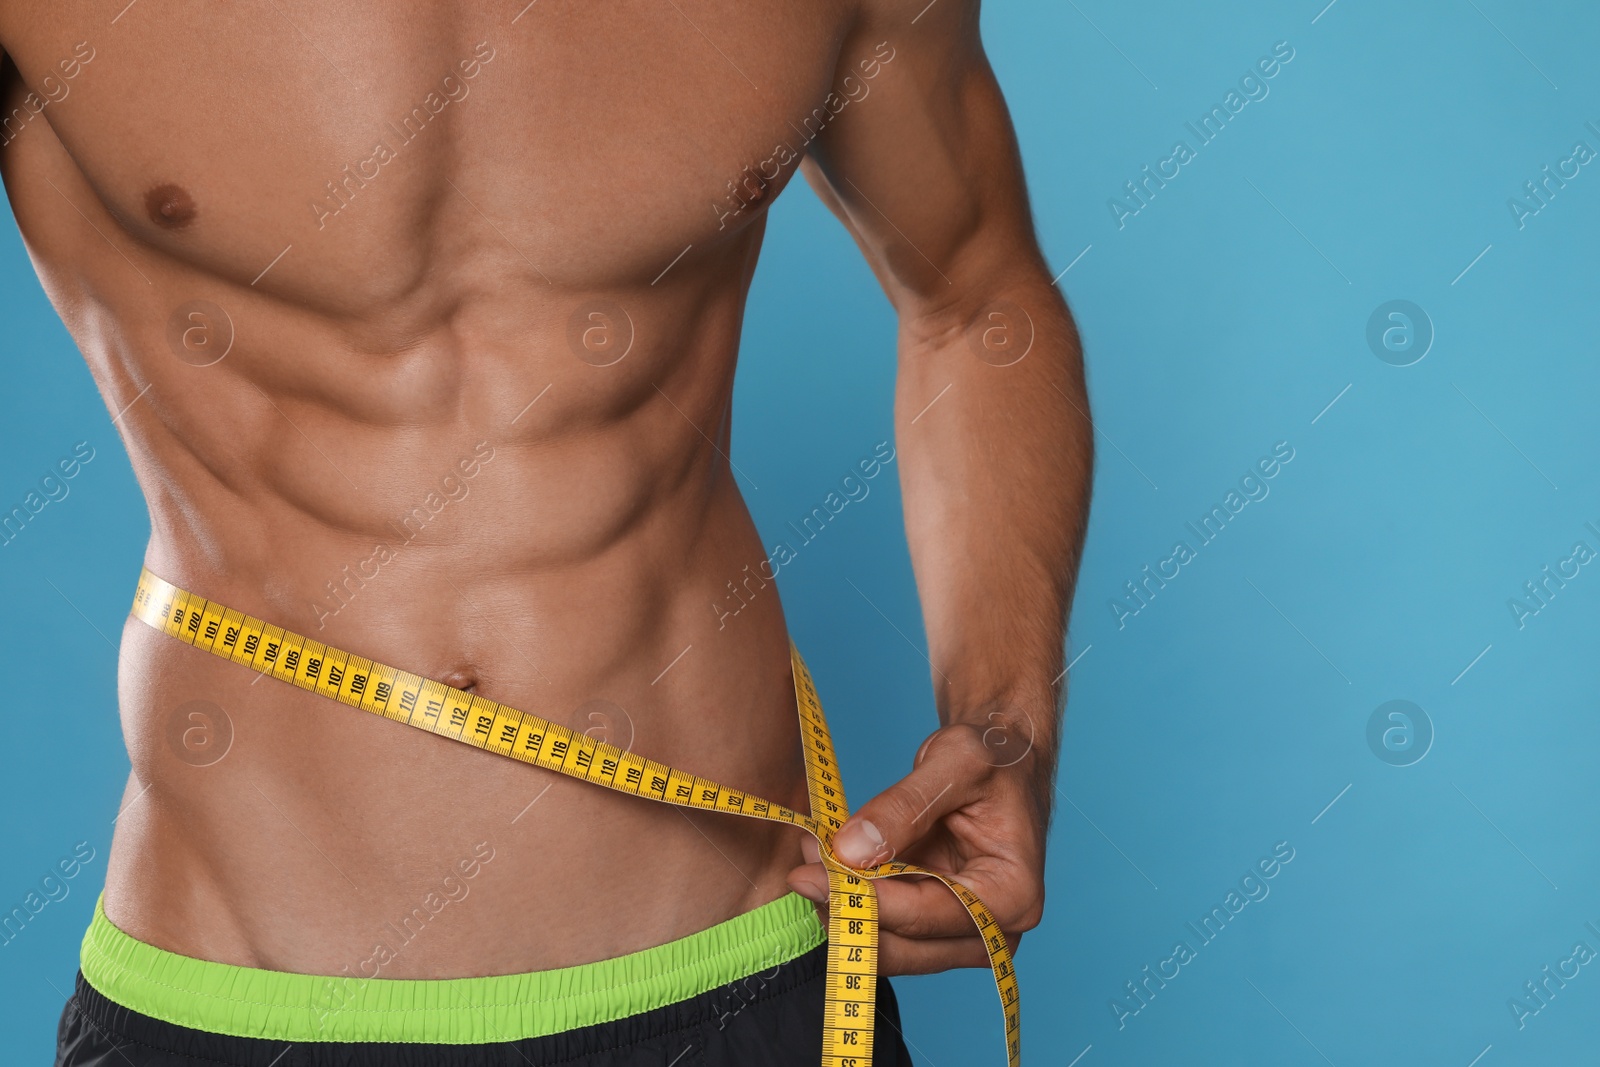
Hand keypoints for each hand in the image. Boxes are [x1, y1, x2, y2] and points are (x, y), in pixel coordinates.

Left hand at [785, 718, 1048, 975]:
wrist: (999, 760)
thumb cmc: (991, 755)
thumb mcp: (956, 761)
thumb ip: (904, 805)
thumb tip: (850, 851)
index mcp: (1013, 895)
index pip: (928, 915)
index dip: (866, 900)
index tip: (811, 875)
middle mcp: (996, 928)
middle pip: (907, 947)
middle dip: (848, 912)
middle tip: (800, 870)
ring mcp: (965, 932)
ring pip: (890, 948)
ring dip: (843, 911)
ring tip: (809, 858)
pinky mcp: (937, 924)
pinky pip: (887, 928)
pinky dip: (852, 901)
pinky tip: (826, 864)